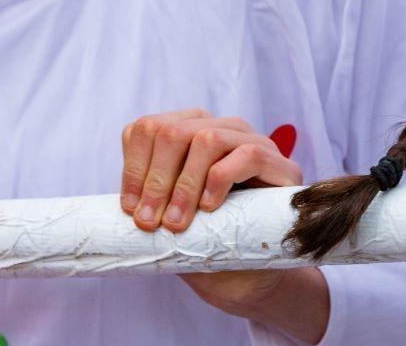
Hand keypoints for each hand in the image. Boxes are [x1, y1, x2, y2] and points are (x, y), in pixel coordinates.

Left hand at [119, 110, 300, 231]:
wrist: (252, 276)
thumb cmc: (206, 242)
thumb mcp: (168, 218)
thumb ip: (148, 199)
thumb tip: (125, 202)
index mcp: (189, 132)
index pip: (148, 128)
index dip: (133, 168)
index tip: (130, 209)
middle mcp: (220, 128)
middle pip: (173, 131)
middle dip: (155, 180)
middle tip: (149, 222)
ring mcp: (252, 141)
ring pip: (206, 138)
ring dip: (184, 184)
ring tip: (177, 222)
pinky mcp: (279, 164)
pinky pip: (246, 154)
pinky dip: (219, 179)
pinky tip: (209, 208)